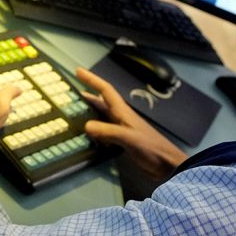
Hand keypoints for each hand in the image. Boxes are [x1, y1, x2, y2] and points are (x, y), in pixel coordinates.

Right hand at [76, 67, 186, 181]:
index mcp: (122, 111)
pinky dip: (93, 130)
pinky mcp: (122, 141)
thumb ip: (108, 131)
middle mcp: (120, 117)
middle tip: (69, 95)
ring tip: (73, 114)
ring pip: (100, 116)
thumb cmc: (150, 146)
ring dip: (88, 113)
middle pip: (100, 102)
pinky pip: (103, 131)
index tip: (78, 71)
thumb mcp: (128, 137)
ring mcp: (121, 129)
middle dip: (86, 96)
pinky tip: (86, 136)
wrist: (166, 163)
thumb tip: (86, 125)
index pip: (105, 90)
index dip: (92, 79)